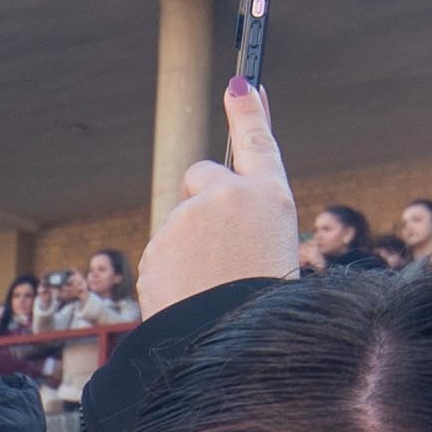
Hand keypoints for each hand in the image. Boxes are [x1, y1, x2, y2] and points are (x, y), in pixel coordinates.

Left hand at [137, 76, 304, 312]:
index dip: (248, 109)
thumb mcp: (272, 253)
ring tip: (212, 287)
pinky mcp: (159, 244)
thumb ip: (242, 220)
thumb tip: (204, 195)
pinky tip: (191, 297)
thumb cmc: (263, 307)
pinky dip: (172, 273)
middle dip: (204, 202)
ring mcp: (189, 218)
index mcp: (271, 198)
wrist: (234, 351)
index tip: (240, 81)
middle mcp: (228, 196)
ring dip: (191, 250)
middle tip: (223, 249)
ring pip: (182, 223)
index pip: (257, 140)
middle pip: (203, 176)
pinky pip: (164, 253)